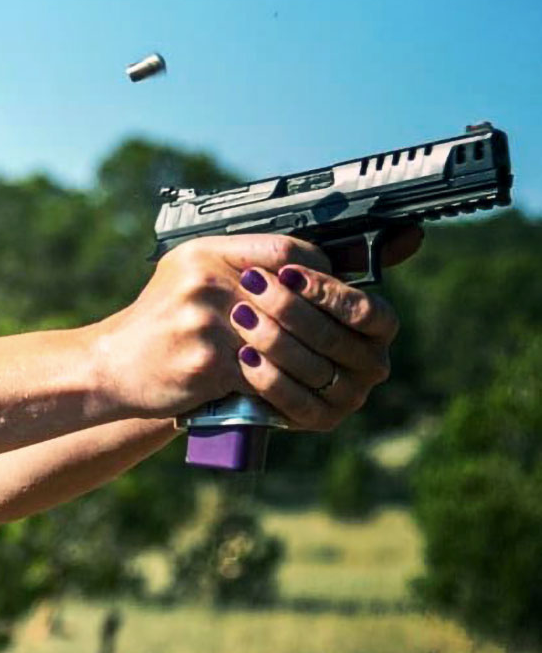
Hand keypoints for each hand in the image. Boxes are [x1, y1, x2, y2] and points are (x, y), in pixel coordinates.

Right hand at [95, 234, 331, 417]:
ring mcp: (205, 323)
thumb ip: (237, 264)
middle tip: (336, 333)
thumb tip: (302, 269)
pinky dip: (279, 383)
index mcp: (204, 253)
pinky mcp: (207, 364)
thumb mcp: (186, 274)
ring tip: (320, 363)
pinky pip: (263, 373)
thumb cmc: (157, 322)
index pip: (285, 250)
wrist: (111, 365)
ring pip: (282, 339)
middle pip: (290, 297)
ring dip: (306, 356)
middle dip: (319, 320)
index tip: (326, 288)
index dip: (316, 271)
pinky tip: (288, 386)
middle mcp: (204, 282)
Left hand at [228, 256, 401, 430]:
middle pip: (333, 337)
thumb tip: (413, 233)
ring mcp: (349, 395)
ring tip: (240, 314)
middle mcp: (371, 362)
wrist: (244, 349)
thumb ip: (347, 255)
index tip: (287, 273)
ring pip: (313, 367)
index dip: (326, 292)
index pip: (366, 310)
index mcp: (378, 326)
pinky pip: (297, 401)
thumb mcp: (309, 276)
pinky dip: (268, 377)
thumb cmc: (284, 304)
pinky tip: (244, 355)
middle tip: (251, 285)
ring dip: (272, 338)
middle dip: (288, 308)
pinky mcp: (321, 419)